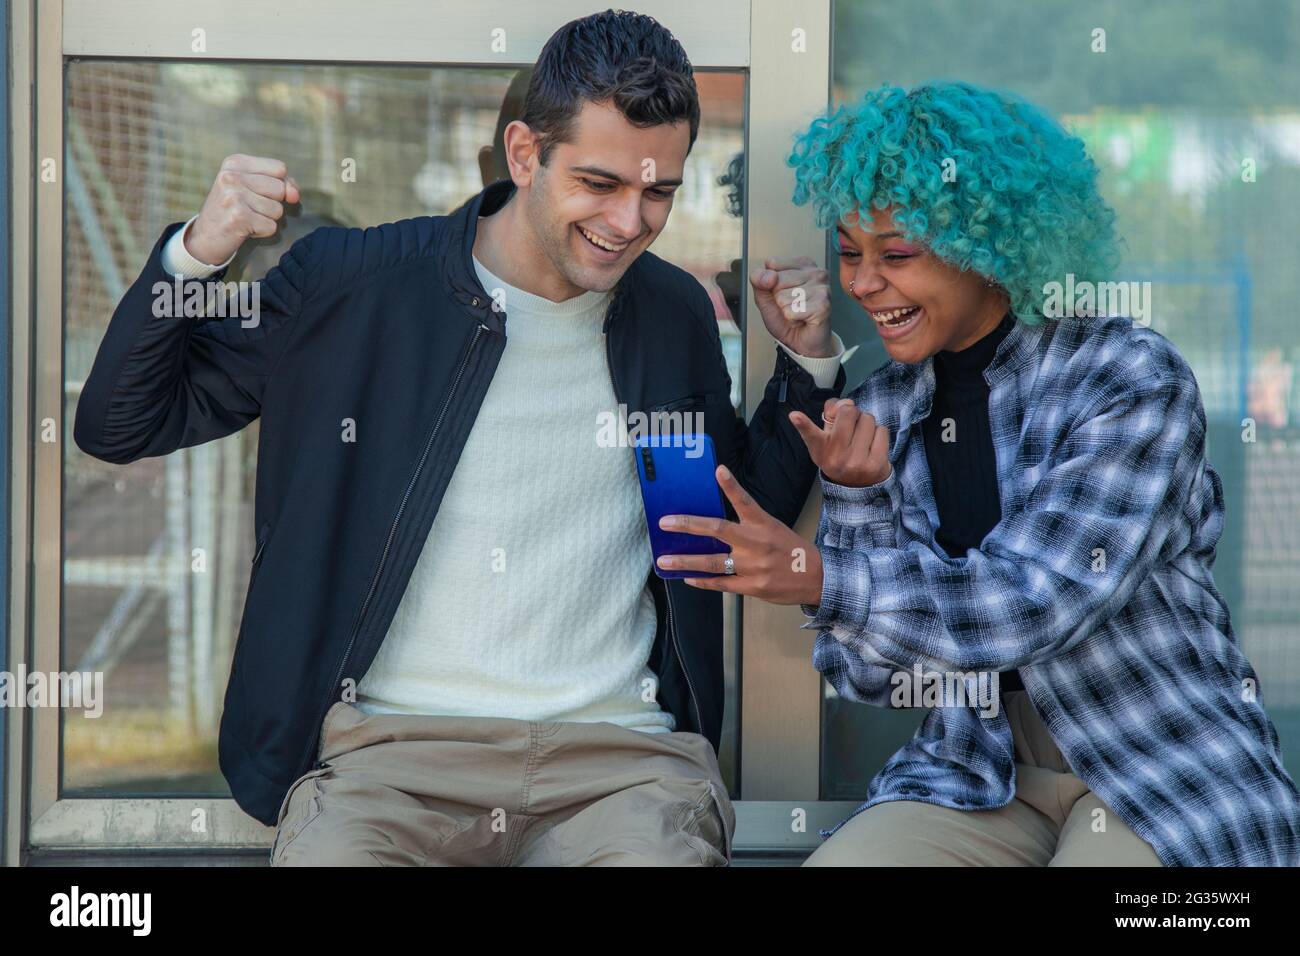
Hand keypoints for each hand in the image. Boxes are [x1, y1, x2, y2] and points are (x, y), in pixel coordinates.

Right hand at [185, 154, 300, 264]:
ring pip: (277, 210)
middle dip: (272, 203)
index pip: (280, 168)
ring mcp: (234, 196)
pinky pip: (271, 226)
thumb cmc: (233, 210)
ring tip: (246, 217)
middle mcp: (232, 176)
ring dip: (266, 219)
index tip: (262, 194)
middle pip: (280, 189)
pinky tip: (244, 228)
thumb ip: (281, 184)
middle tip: (249, 207)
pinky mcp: (238, 217)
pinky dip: (262, 232)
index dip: (281, 185)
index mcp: (236, 162)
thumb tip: (295, 195)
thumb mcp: (251, 187)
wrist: (205, 237)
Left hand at [656, 465, 822, 604]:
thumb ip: (748, 526)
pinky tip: (687, 577)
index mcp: (763, 524)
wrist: (817, 578)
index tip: (719, 470)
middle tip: (665, 522)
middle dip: (688, 525)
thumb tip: (714, 526)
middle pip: (717, 530)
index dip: (731, 486)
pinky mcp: (752, 585)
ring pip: (713, 561)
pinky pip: (721, 583)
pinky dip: (703, 580)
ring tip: (664, 560)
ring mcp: (753, 566)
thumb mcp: (774, 529)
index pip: (745, 501)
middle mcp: (756, 543)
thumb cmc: (791, 550)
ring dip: (685, 561)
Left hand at [749, 256, 833, 356]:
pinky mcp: (823, 305)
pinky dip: (792, 319)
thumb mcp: (764, 295)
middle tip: (791, 305)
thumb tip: (769, 276)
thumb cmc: (787, 316)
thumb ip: (759, 279)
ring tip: (797, 312)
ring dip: (785, 310)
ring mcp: (822, 288)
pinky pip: (791, 311)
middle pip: (777, 281)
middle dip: (778, 298)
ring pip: (783, 297)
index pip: (772, 264)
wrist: (802, 341)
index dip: (770, 283)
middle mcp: (815, 272)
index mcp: (802, 264)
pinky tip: (802, 319)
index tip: (782, 292)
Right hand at [788, 398, 891, 487]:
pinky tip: (872, 444)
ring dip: (867, 423)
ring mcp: (857, 461)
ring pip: (868, 419)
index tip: (794, 416)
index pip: (810, 435)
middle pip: (849, 411)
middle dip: (853, 413)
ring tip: (862, 437)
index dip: (802, 424)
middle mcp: (837, 456)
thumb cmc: (840, 455)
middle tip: (851, 424)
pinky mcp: (876, 463)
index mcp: (821, 449)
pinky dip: (879, 433)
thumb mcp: (827, 440)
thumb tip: (844, 402)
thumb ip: (830, 417)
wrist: (858, 487)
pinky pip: (882, 430)